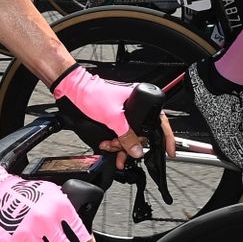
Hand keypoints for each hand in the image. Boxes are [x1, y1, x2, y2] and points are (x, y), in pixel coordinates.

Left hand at [51, 64, 169, 162]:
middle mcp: (134, 106)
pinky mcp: (114, 119)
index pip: (160, 121)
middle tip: (123, 149)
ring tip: (111, 146)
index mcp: (140, 99)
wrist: (74, 91)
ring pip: (130, 137)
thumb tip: (138, 150)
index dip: (166, 137)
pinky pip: (120, 136)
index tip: (169, 151)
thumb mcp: (113, 118)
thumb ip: (127, 136)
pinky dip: (115, 143)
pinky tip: (108, 145)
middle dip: (132, 144)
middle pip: (142, 133)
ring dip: (121, 146)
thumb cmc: (93, 94)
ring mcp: (124, 114)